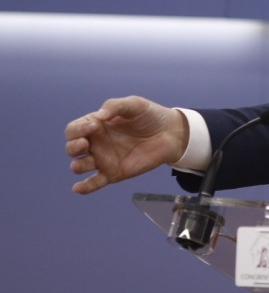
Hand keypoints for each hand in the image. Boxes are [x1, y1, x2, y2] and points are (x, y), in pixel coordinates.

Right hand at [64, 96, 188, 194]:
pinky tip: (78, 188)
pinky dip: (84, 187)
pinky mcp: (113, 173)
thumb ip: (115, 106)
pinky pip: (94, 183)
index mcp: (96, 126)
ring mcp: (103, 159)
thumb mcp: (134, 104)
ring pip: (80, 166)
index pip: (75, 129)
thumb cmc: (150, 116)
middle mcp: (96, 143)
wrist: (170, 133)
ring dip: (76, 166)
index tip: (94, 125)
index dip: (78, 129)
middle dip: (72, 147)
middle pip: (72, 148)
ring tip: (78, 166)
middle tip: (84, 144)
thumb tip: (99, 115)